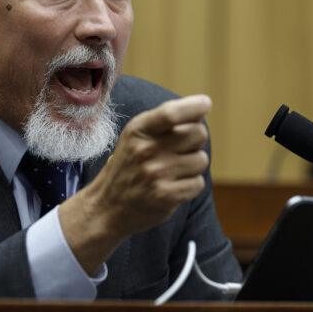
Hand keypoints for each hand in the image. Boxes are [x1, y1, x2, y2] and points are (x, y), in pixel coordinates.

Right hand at [59, 94, 212, 273]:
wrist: (107, 207)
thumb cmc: (128, 166)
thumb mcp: (135, 136)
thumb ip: (164, 121)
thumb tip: (202, 107)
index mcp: (138, 130)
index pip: (171, 112)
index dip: (195, 106)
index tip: (205, 104)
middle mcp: (146, 150)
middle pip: (198, 133)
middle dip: (196, 141)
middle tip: (180, 150)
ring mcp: (156, 174)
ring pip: (201, 160)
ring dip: (193, 166)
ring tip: (173, 171)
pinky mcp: (166, 196)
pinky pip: (198, 183)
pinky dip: (190, 185)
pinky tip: (173, 186)